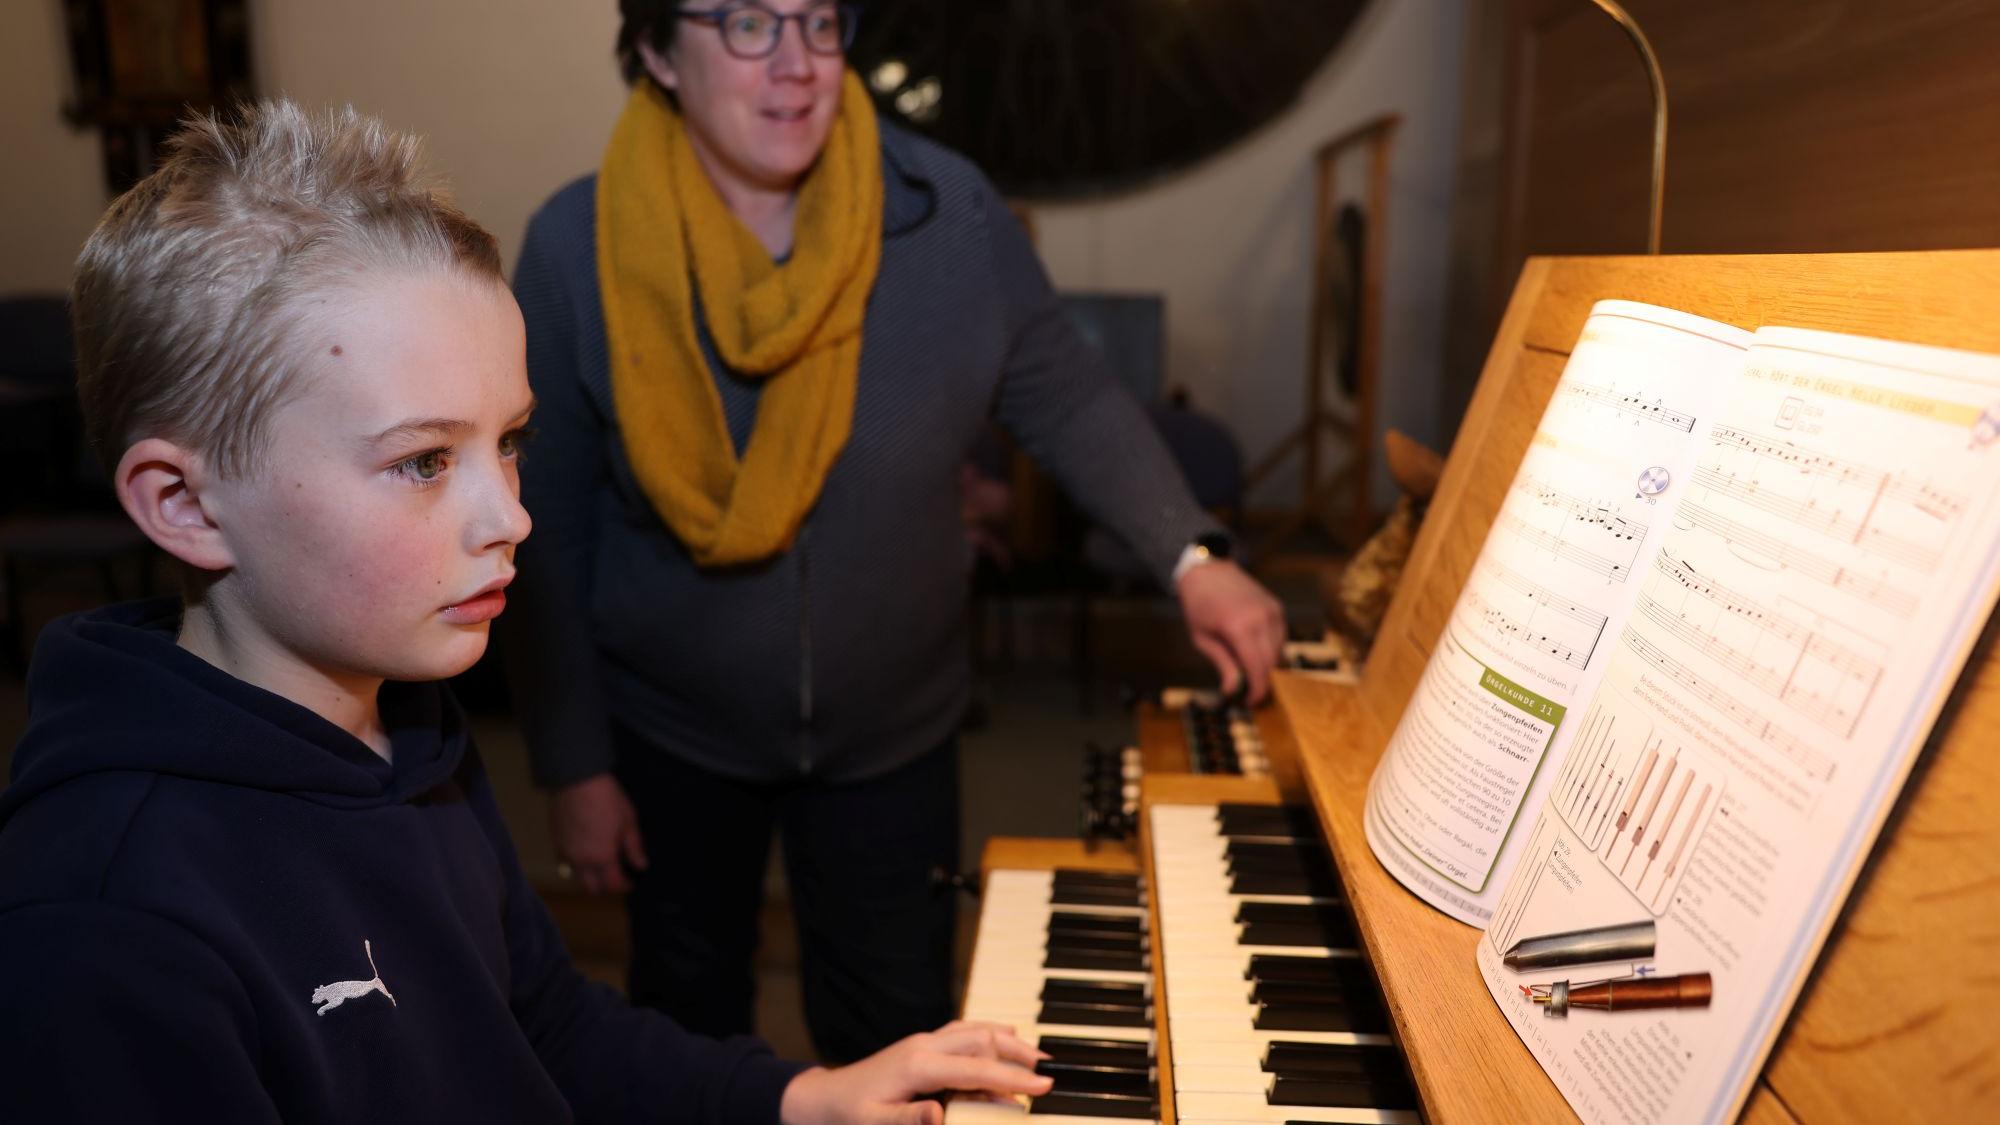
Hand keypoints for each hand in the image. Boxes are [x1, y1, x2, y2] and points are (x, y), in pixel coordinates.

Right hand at [548, 774, 648, 893]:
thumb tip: (641, 864)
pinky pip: (566, 862)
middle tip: (615, 878)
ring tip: (602, 864)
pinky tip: (586, 850)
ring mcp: (565, 852)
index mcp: (602, 857)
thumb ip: (634, 847)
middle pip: (592, 888)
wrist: (577, 780)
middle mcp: (581, 860)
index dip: (624, 887)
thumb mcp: (628, 822)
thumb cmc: (605, 798)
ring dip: (589, 876)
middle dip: (605, 888)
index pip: (613, 885)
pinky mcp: (556, 842)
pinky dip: (577, 863)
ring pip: (577, 876)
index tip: (630, 882)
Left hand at [779, 1021, 1052, 1124]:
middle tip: (1051, 1067)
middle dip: (1020, 1050)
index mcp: (918, 1065)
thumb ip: (910, 1120)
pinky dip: (989, 1035)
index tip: (1044, 1084)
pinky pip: (963, 1033)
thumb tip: (942, 1114)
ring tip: (1036, 1054)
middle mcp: (924, 1046)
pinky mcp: (922, 1047)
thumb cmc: (848, 1115)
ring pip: (976, 1030)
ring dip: (1008, 1039)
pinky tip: (1003, 1038)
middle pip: (984, 1038)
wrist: (823, 1099)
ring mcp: (924, 1043)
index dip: (1013, 1077)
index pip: (978, 1068)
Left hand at [1176, 559, 1285, 702]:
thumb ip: (1222, 664)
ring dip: (1266, 665)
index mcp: (1239, 628)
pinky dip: (1270, 649)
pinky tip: (1253, 649)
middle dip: (1262, 681)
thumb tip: (1233, 691)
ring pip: (1279, 651)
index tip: (1250, 702)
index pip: (1257, 668)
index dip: (1257, 690)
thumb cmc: (1199, 605)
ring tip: (1247, 669)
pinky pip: (1280, 637)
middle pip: (1271, 663)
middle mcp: (1261, 619)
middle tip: (1248, 692)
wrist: (1208, 571)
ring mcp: (1272, 611)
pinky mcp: (1276, 607)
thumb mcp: (1202, 639)